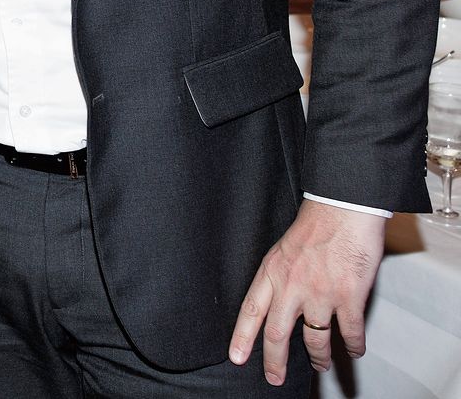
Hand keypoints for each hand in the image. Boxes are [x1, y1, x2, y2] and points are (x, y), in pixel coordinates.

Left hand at [228, 199, 385, 383]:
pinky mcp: (348, 297)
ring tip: (319, 365)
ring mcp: (321, 294)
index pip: (250, 311)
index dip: (242, 337)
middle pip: (277, 333)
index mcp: (271, 273)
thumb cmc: (314, 227)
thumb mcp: (281, 250)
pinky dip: (353, 346)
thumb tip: (274, 302)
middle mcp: (292, 287)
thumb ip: (277, 277)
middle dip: (274, 361)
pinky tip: (353, 351)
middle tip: (274, 378)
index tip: (236, 357)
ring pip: (314, 339)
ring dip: (318, 357)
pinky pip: (349, 332)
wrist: (343, 211)